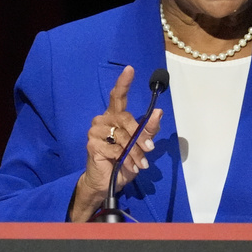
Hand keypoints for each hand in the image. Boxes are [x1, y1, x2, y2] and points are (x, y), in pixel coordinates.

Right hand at [69, 65, 162, 220]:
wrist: (106, 182)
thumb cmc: (122, 161)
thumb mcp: (140, 146)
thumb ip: (149, 130)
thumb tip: (159, 112)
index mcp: (114, 116)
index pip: (117, 95)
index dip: (123, 82)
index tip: (130, 69)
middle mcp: (103, 119)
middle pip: (126, 119)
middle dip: (140, 136)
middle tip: (150, 149)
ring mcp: (95, 131)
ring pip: (122, 136)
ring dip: (135, 152)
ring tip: (140, 164)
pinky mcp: (92, 144)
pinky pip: (115, 148)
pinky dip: (125, 159)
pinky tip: (128, 167)